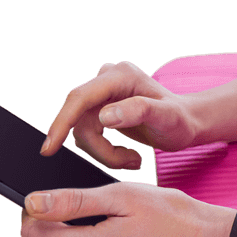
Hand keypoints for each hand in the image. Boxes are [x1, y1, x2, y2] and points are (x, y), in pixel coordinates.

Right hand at [41, 61, 198, 169]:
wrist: (187, 123)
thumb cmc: (181, 120)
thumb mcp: (167, 118)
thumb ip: (139, 111)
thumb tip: (104, 116)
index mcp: (121, 76)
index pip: (80, 98)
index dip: (62, 122)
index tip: (49, 148)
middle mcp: (108, 79)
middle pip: (80, 117)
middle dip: (98, 146)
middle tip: (129, 161)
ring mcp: (103, 93)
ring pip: (82, 129)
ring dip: (103, 151)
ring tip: (133, 159)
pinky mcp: (101, 107)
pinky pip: (88, 133)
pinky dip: (104, 150)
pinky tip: (127, 154)